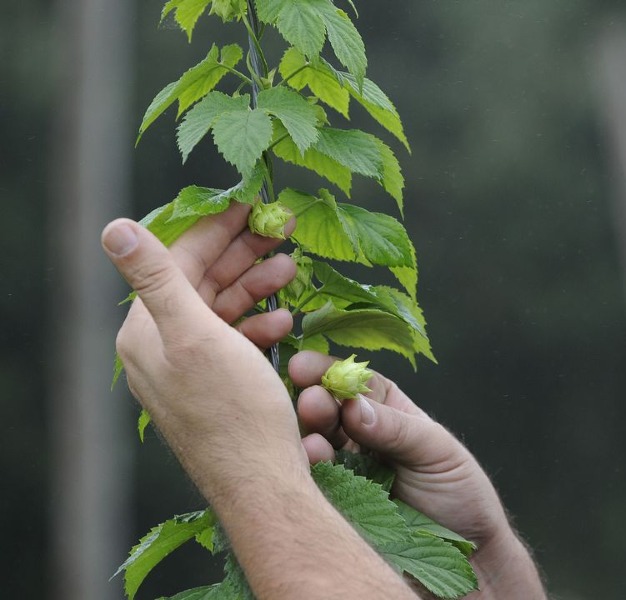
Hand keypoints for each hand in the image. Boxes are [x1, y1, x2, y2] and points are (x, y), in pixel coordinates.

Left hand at [104, 203, 300, 496]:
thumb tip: (111, 226)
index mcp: (146, 331)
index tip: (256, 205)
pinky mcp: (216, 389)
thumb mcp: (196, 336)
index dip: (217, 229)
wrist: (263, 484)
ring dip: (257, 287)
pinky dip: (259, 326)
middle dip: (243, 254)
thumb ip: (156, 278)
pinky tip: (286, 323)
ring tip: (292, 272)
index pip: (178, 262)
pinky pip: (234, 343)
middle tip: (284, 232)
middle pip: (201, 283)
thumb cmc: (234, 411)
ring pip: (222, 310)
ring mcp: (189, 371)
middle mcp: (160, 348)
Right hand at [291, 352, 545, 597]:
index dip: (330, 372)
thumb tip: (356, 406)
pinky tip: (309, 464)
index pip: (354, 382)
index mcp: (387, 412)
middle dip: (315, 402)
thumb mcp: (438, 450)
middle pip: (328, 411)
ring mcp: (345, 471)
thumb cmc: (461, 494)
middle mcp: (359, 437)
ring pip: (314, 446)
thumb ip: (398, 429)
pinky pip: (314, 485)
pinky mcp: (335, 506)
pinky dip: (306, 473)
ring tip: (312, 441)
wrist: (469, 554)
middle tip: (310, 402)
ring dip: (307, 437)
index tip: (305, 366)